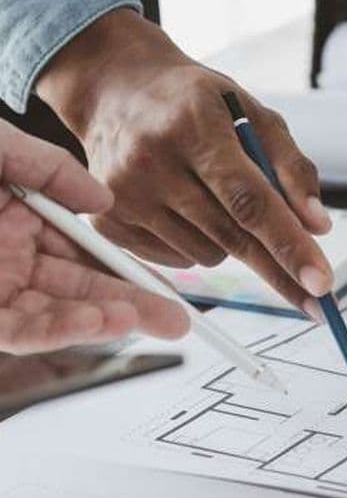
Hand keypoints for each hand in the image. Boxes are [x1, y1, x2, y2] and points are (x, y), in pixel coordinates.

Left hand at [0, 120, 188, 353]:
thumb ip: (50, 166)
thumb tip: (101, 197)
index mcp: (23, 217)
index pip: (91, 250)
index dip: (132, 266)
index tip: (171, 277)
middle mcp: (15, 255)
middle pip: (86, 288)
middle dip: (137, 304)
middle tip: (179, 318)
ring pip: (61, 315)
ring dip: (107, 319)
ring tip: (149, 319)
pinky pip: (23, 331)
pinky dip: (61, 330)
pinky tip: (97, 321)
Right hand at [36, 9, 333, 317]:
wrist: (116, 90)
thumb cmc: (192, 102)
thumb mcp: (250, 112)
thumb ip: (291, 166)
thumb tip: (317, 226)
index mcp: (193, 125)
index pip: (250, 200)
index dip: (288, 244)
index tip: (321, 282)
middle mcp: (151, 161)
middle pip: (233, 236)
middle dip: (280, 269)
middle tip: (319, 297)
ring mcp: (124, 196)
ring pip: (209, 255)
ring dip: (232, 242)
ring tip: (214, 196)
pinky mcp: (109, 224)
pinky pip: (180, 261)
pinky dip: (199, 245)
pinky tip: (187, 208)